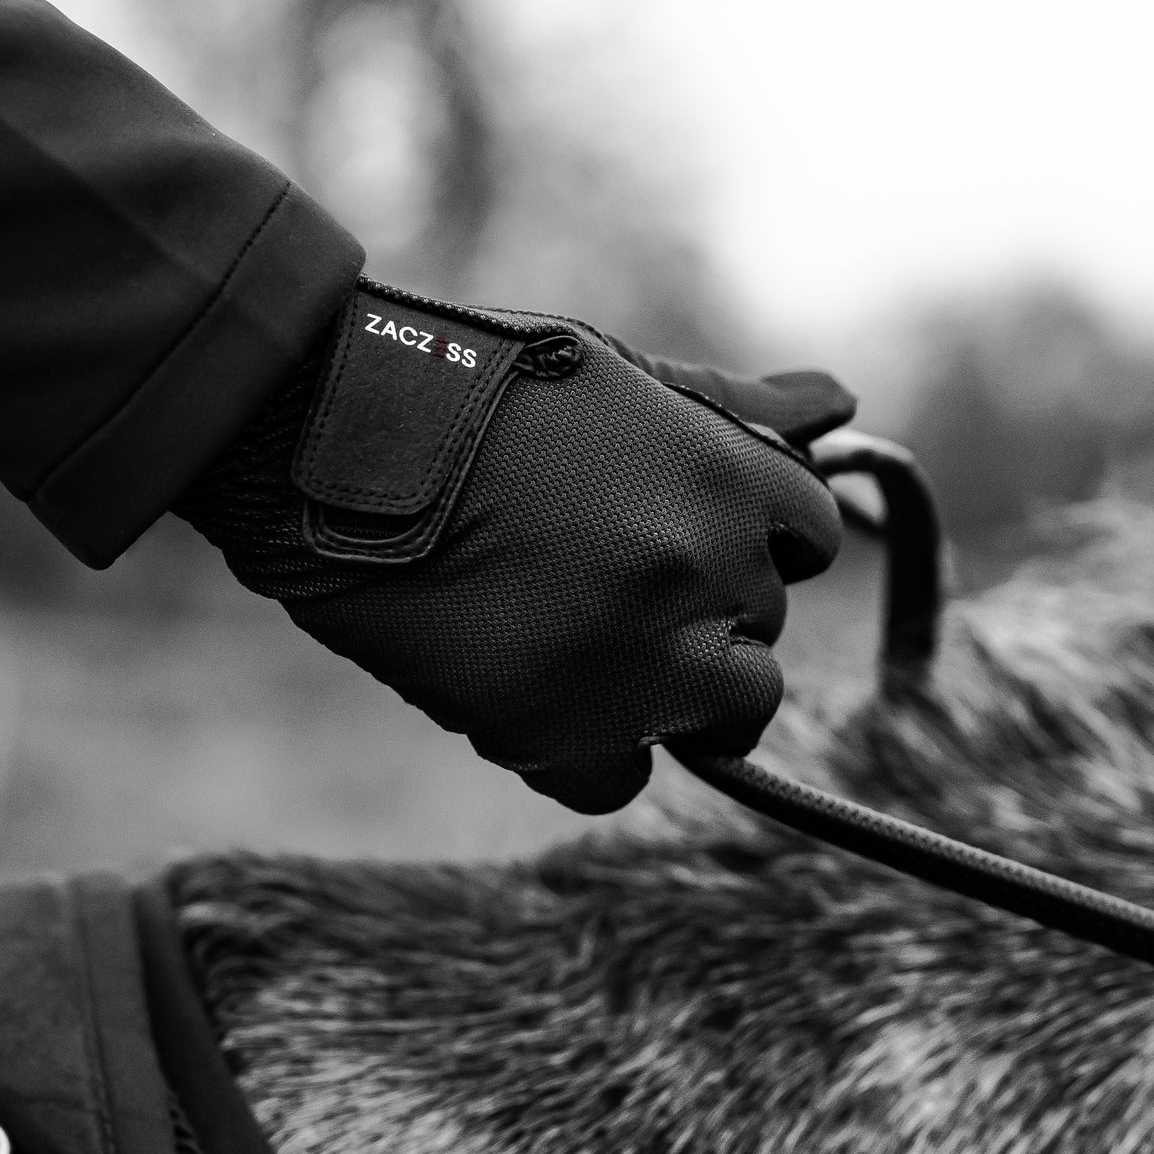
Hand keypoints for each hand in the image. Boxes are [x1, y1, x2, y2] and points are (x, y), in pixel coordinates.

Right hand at [181, 281, 846, 811]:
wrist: (319, 436)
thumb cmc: (462, 388)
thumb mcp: (609, 374)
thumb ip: (727, 405)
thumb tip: (834, 404)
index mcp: (725, 476)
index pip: (809, 537)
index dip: (749, 541)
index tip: (687, 535)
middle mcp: (701, 572)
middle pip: (761, 631)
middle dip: (702, 614)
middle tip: (603, 580)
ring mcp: (633, 660)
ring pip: (723, 715)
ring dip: (667, 690)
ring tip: (581, 643)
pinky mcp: (553, 731)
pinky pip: (619, 779)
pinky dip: (584, 750)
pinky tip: (530, 689)